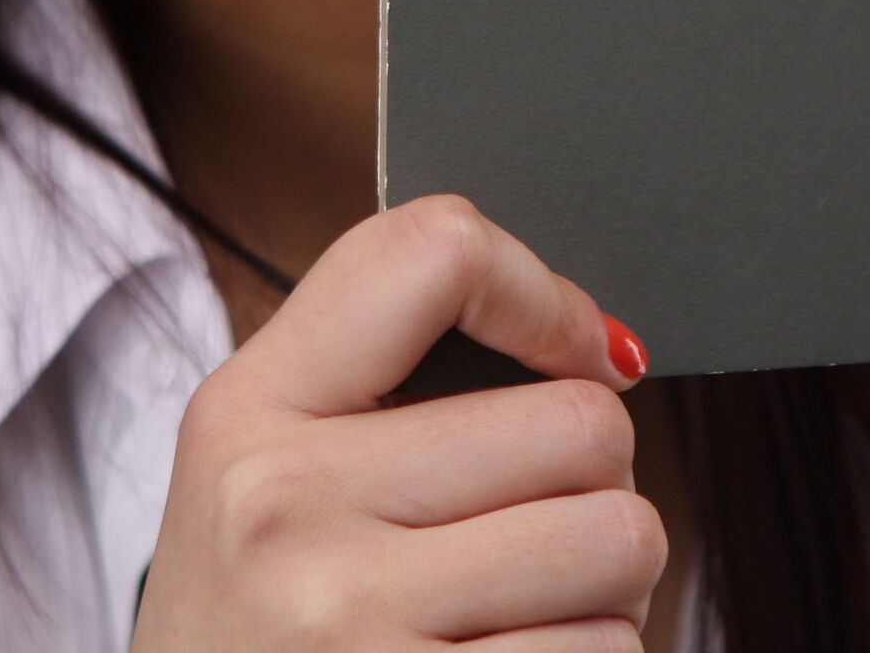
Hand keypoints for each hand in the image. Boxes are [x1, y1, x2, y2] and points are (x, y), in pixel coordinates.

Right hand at [133, 194, 664, 651]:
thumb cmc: (255, 631)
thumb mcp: (257, 478)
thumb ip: (382, 386)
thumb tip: (603, 354)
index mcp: (249, 411)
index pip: (434, 253)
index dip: (544, 295)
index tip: (575, 354)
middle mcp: (287, 507)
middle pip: (581, 422)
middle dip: (594, 480)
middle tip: (532, 525)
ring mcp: (350, 619)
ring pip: (620, 541)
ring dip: (606, 587)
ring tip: (520, 610)